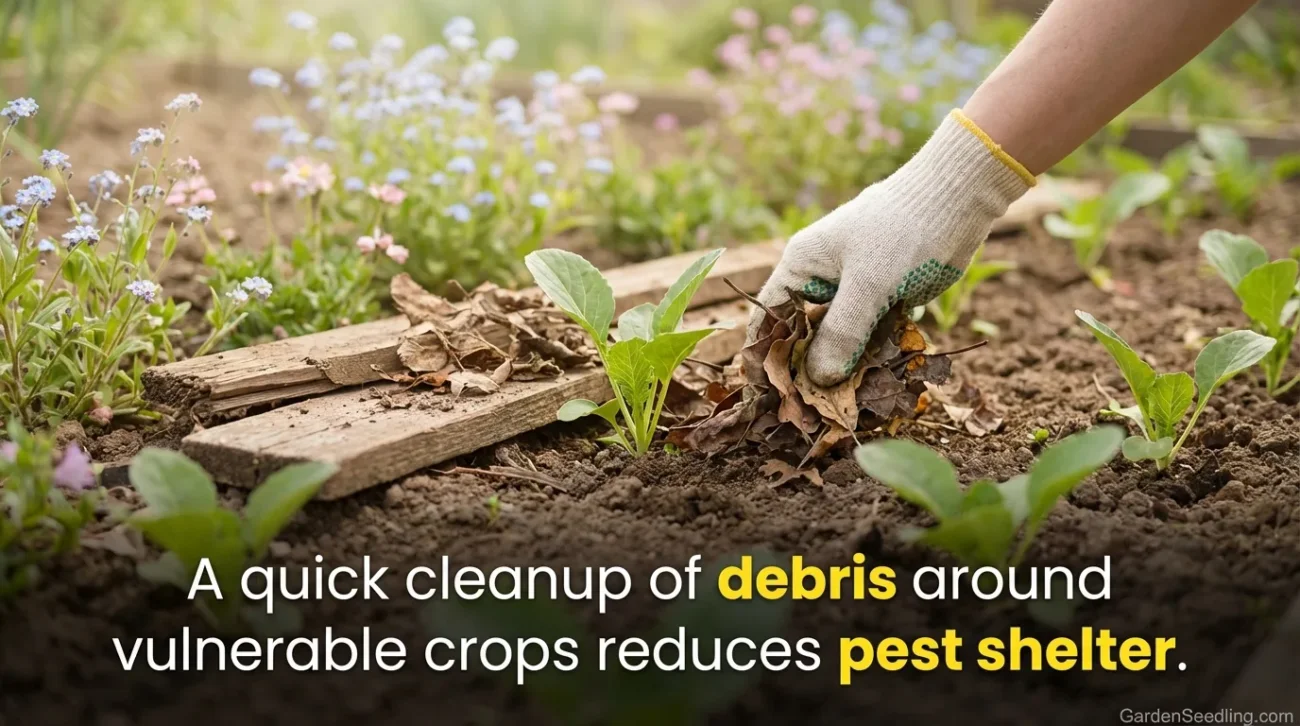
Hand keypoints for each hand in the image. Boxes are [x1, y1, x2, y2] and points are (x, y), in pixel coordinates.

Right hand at [747, 110, 1034, 386]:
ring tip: (844, 407)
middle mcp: (821, 279)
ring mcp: (853, 290)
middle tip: (812, 413)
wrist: (959, 198)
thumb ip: (842, 333)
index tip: (768, 397)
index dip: (763, 358)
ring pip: (837, 340)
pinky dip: (870, 359)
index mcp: (802, 266)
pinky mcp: (882, 298)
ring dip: (841, 370)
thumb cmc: (904, 231)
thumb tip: (818, 381)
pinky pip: (868, 337)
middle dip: (805, 372)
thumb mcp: (870, 284)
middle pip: (802, 335)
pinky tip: (875, 386)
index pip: (768, 318)